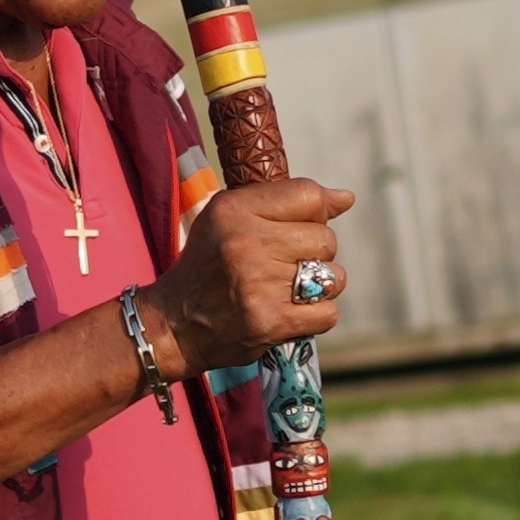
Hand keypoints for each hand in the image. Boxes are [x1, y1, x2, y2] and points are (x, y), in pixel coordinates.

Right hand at [157, 172, 353, 374]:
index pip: (309, 195)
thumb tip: (346, 199)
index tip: (298, 229)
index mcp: (234, 210)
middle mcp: (246, 243)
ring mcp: (259, 284)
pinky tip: (290, 314)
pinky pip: (328, 313)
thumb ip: (285, 201)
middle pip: (326, 239)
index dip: (315, 214)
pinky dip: (315, 317)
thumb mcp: (230, 218)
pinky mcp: (270, 322)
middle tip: (283, 267)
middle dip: (314, 254)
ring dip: (319, 287)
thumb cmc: (209, 266)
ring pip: (333, 277)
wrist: (173, 324)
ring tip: (288, 291)